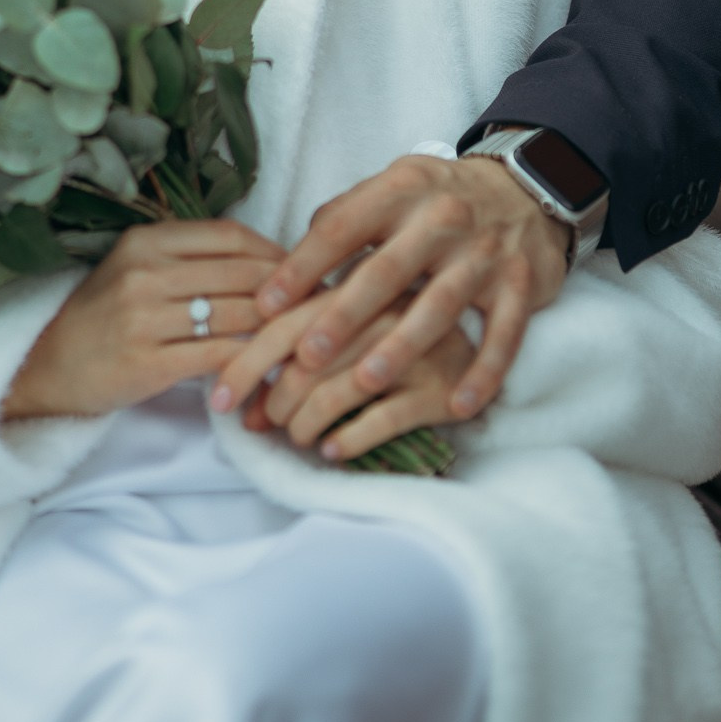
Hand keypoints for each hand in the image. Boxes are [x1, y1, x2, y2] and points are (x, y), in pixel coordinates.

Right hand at [0, 219, 285, 423]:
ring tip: (308, 335)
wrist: (50, 366)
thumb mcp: (138, 269)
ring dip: (278, 327)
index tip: (304, 270)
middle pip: (240, 274)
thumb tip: (271, 261)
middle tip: (323, 303)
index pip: (230, 236)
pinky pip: (217, 356)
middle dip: (288, 290)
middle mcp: (144, 272)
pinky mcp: (148, 363)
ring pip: (235, 315)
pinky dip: (252, 362)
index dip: (275, 252)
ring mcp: (144, 318)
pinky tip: (274, 369)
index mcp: (146, 241)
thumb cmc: (106, 316)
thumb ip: (191, 260)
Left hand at [216, 153, 568, 426]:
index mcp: (400, 190)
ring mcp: (485, 252)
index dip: (302, 266)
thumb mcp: (391, 187)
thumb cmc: (437, 198)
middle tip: (305, 354)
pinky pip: (504, 334)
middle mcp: (442, 218)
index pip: (342, 227)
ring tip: (365, 383)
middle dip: (344, 313)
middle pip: (386, 270)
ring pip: (440, 305)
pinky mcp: (520, 285)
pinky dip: (484, 371)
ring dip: (402, 347)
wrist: (526, 186)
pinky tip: (460, 406)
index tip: (266, 305)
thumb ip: (344, 217)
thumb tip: (289, 261)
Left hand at [220, 297, 474, 462]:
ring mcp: (420, 343)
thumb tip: (249, 352)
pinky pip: (386, 420)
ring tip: (298, 436)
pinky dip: (351, 441)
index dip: (245, 362)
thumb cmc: (410, 295)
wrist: (502, 272)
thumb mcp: (362, 278)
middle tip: (263, 421)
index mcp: (357, 272)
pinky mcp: (444, 384)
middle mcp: (389, 302)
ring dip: (309, 423)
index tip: (218, 398)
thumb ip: (310, 304)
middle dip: (275, 399)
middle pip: (307, 358)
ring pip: (342, 391)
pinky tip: (333, 449)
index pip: (284, 320)